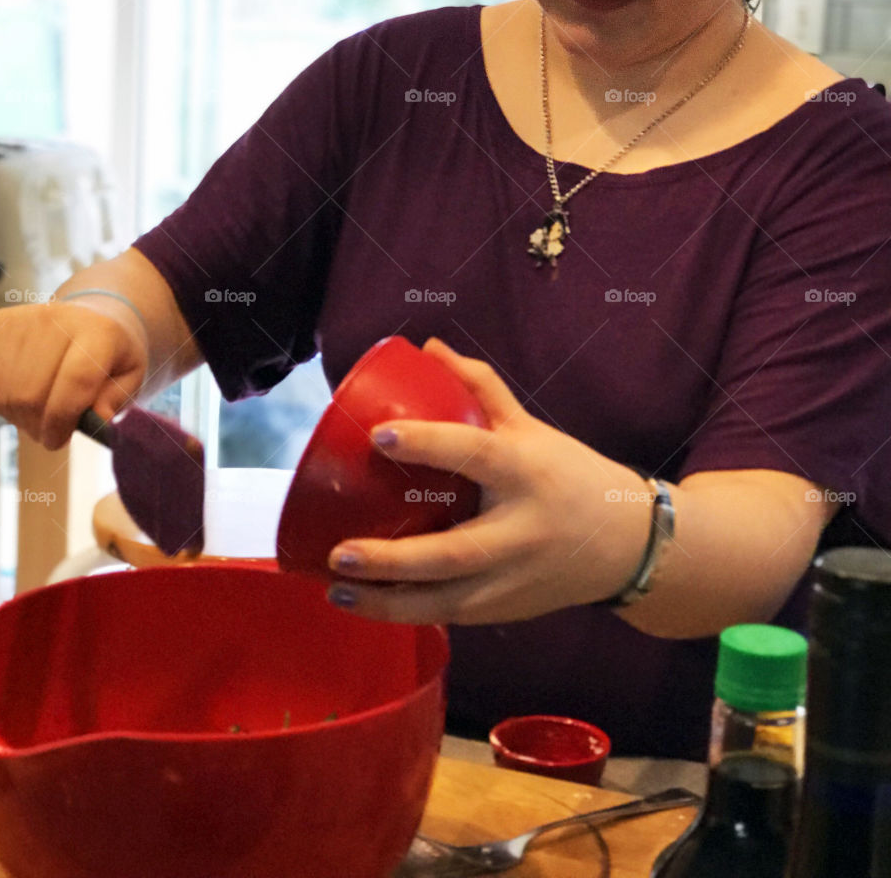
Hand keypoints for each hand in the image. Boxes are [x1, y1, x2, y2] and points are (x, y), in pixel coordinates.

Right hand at [0, 301, 148, 448]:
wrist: (89, 318)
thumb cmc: (109, 356)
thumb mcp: (129, 378)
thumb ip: (115, 401)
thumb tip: (99, 419)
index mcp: (99, 331)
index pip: (76, 380)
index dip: (63, 420)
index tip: (58, 440)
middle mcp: (56, 318)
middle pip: (31, 392)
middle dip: (39, 425)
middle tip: (51, 430)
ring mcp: (20, 320)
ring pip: (5, 393)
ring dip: (18, 417)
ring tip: (39, 412)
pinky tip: (20, 395)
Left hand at [325, 338, 648, 624]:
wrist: (628, 545)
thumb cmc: (568, 475)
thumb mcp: (531, 428)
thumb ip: (480, 388)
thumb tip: (427, 348)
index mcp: (526, 472)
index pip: (475, 454)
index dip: (428, 443)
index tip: (379, 436)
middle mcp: (520, 531)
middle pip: (454, 553)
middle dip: (393, 561)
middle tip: (340, 552)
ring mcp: (514, 578)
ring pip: (445, 601)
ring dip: (386, 602)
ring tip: (336, 591)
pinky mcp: (507, 609)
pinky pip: (449, 615)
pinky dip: (405, 613)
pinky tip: (362, 605)